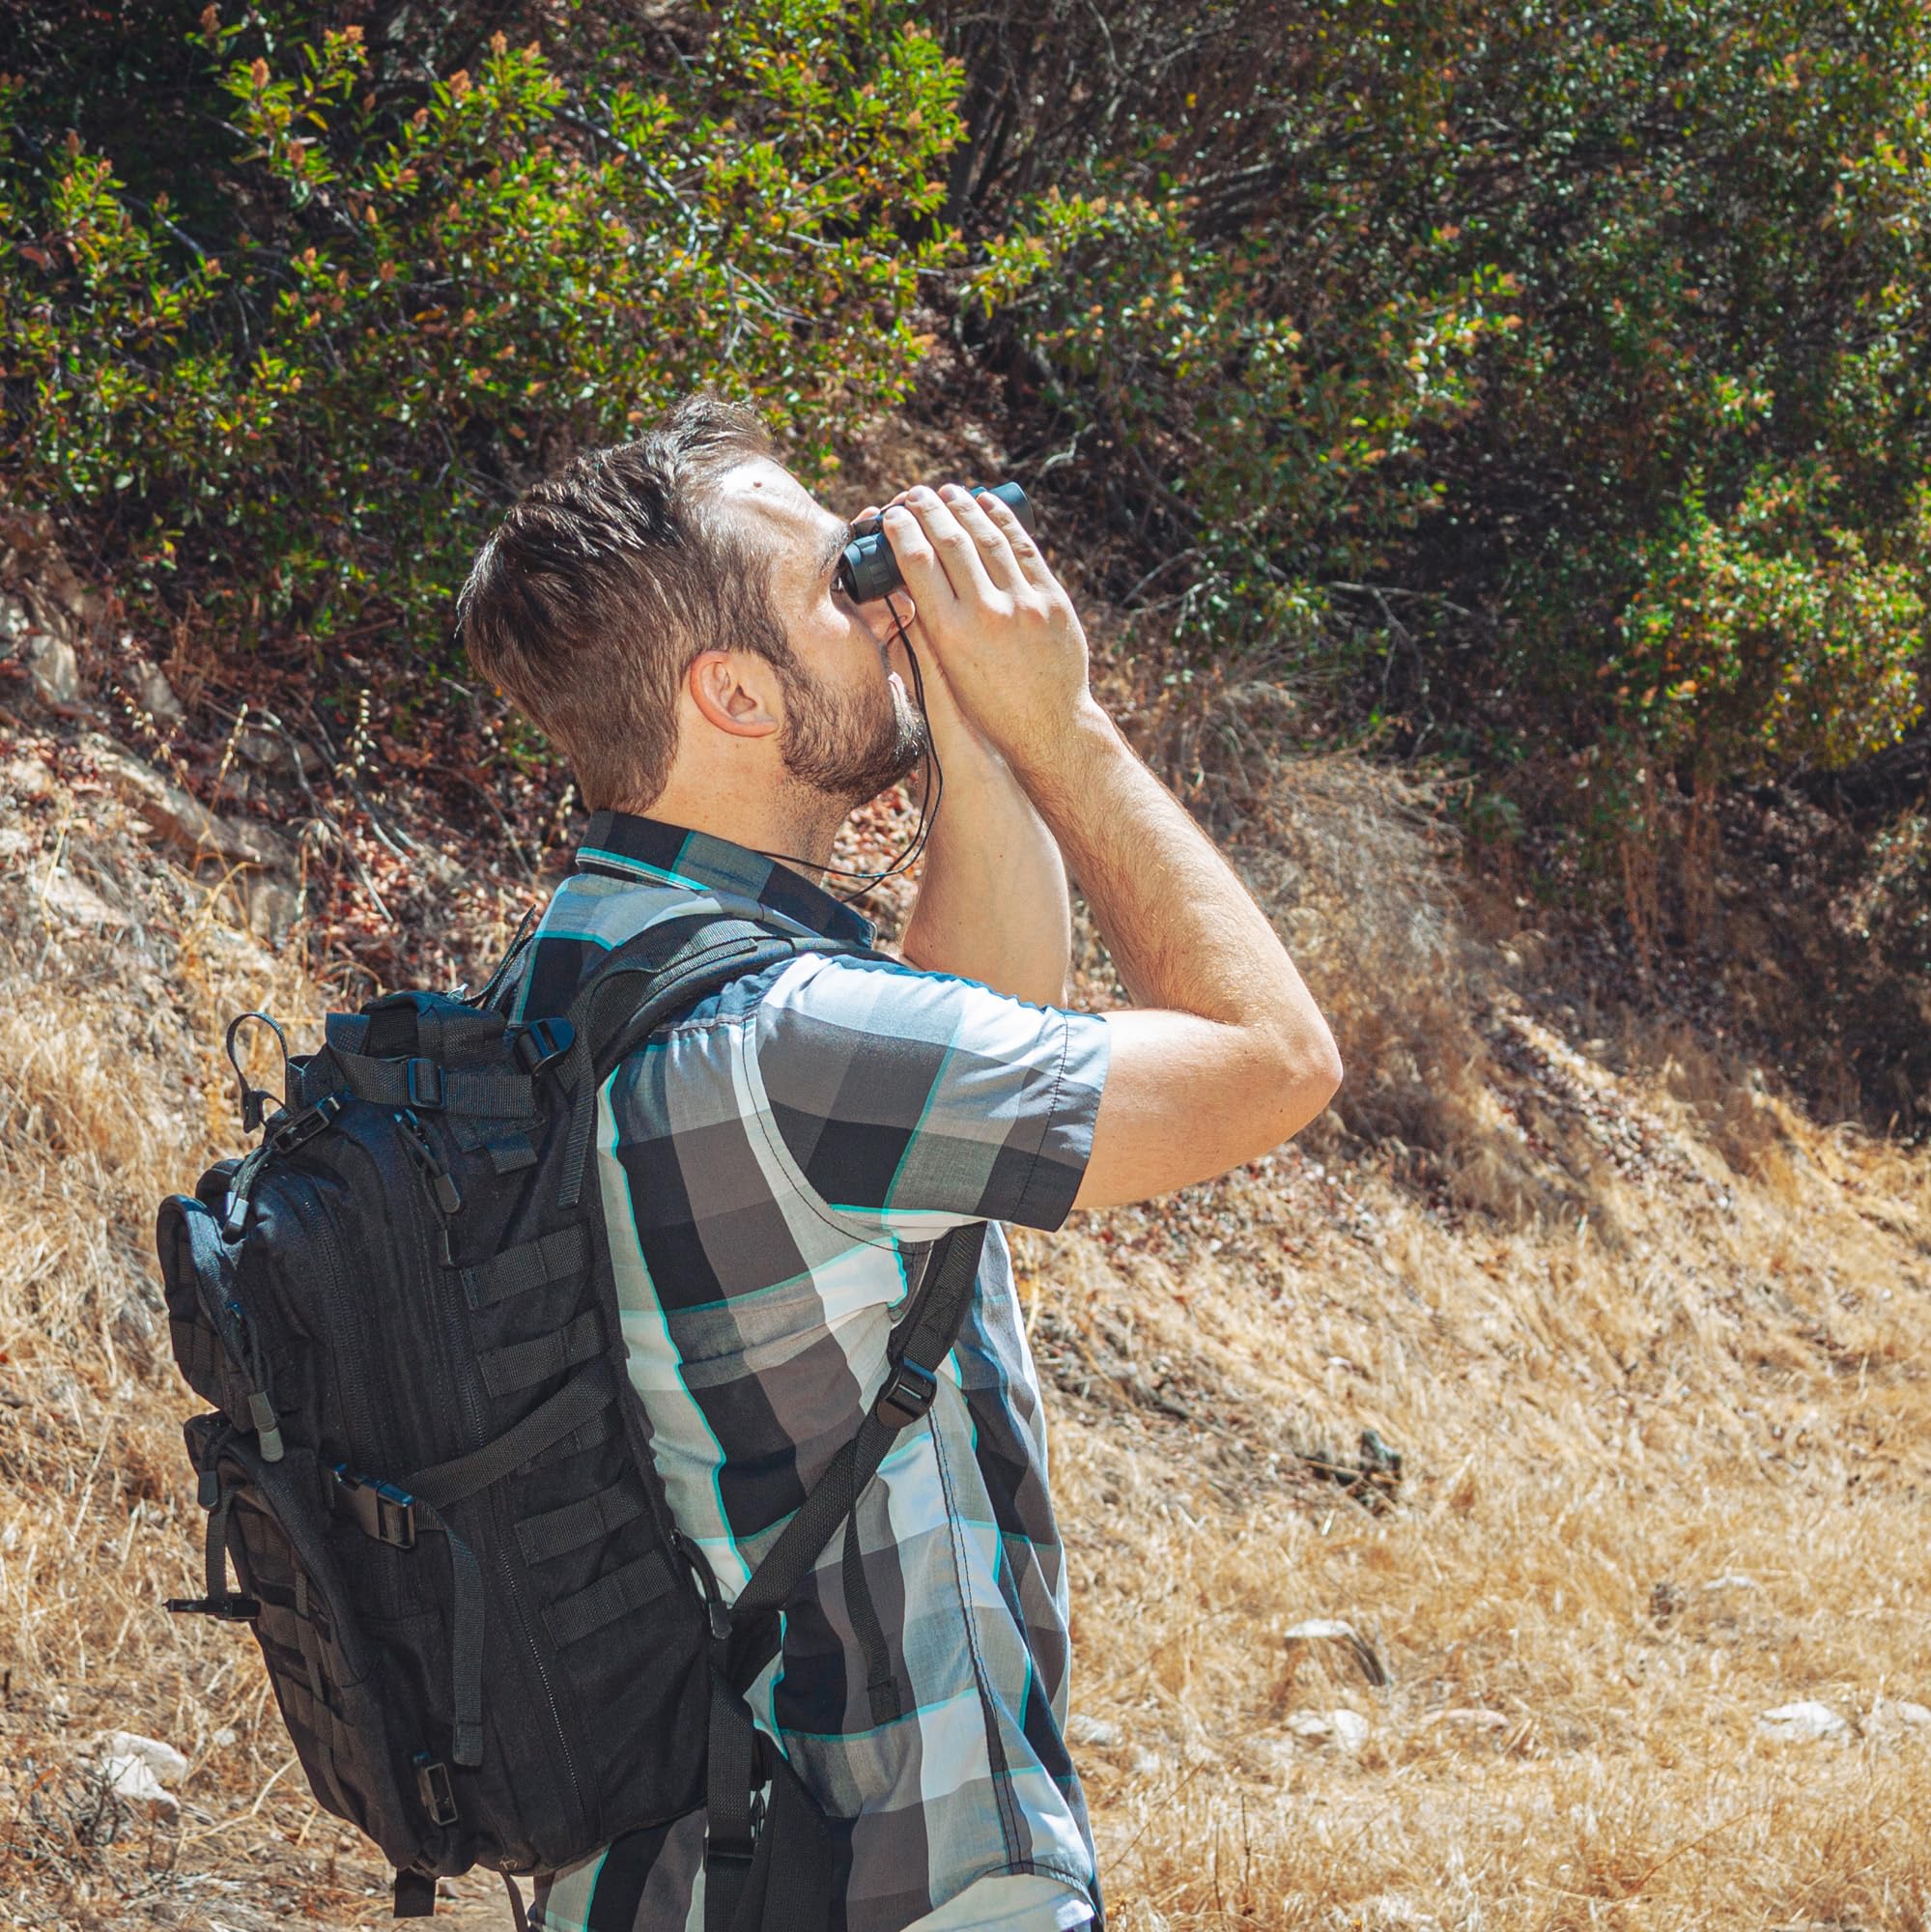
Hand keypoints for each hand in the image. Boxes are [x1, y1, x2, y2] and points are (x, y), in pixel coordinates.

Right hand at [876, 484, 1090, 769]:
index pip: (918, 563)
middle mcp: (985, 614)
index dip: (903, 530)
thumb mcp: (948, 669)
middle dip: (928, 509)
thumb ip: (928, 625)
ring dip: (964, 507)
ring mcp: (1022, 604)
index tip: (894, 516)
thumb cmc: (989, 705)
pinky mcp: (1052, 601)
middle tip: (915, 495)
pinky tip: (988, 504)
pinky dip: (1003, 521)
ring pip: (987, 538)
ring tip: (948, 493)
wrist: (1048, 727)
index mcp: (949, 634)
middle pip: (950, 542)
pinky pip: (1023, 548)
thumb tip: (904, 582)